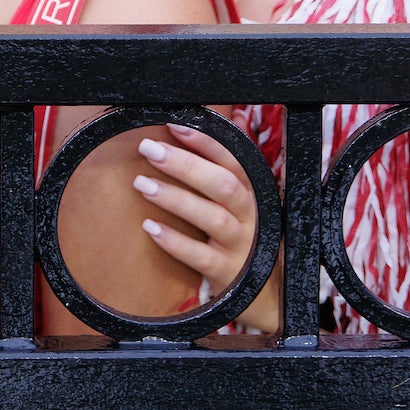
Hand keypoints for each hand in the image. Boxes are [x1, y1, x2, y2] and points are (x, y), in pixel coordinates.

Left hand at [132, 127, 257, 299]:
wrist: (268, 293)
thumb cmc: (246, 236)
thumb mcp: (245, 203)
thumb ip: (231, 166)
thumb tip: (235, 116)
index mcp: (253, 194)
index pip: (233, 160)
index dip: (205, 142)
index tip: (174, 125)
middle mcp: (251, 217)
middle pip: (223, 185)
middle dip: (186, 164)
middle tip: (149, 148)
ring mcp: (241, 246)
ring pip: (212, 218)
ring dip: (176, 198)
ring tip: (142, 183)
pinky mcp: (228, 273)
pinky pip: (201, 257)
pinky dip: (176, 242)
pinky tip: (150, 228)